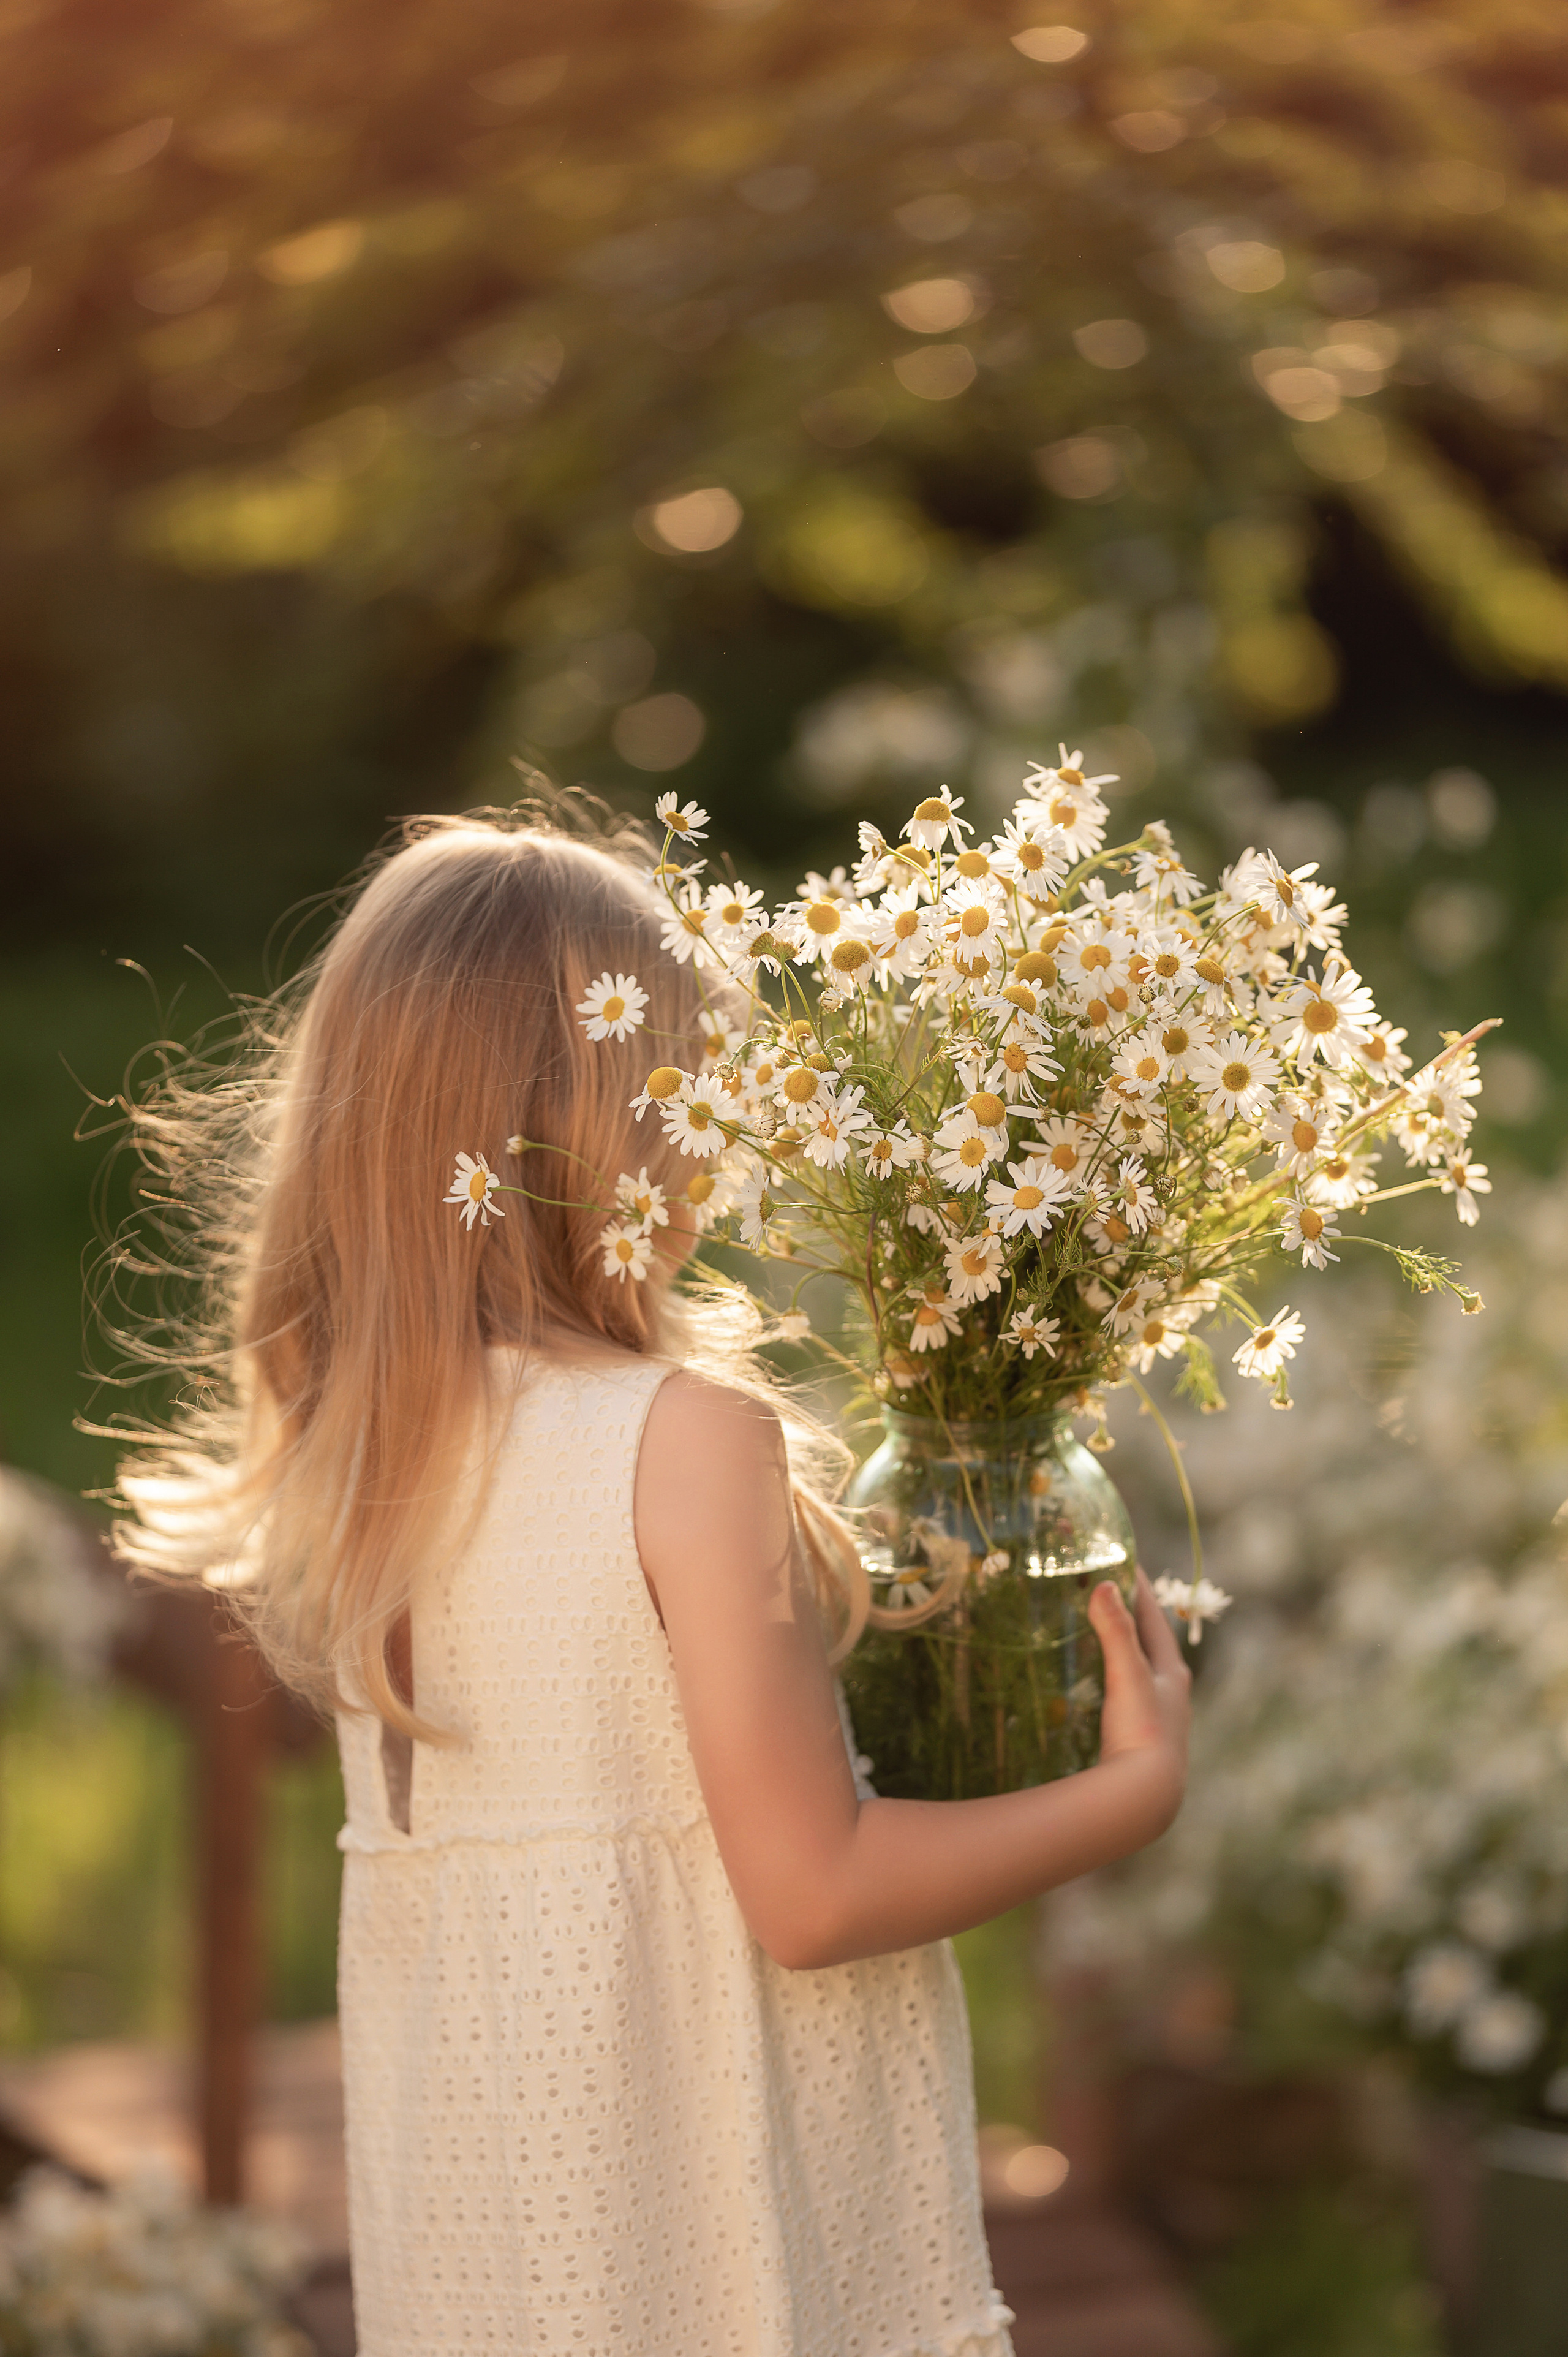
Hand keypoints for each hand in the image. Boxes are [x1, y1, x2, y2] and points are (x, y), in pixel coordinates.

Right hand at [1089, 1568, 1190, 1829]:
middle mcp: (1171, 1691)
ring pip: (1139, 1668)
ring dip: (1121, 1646)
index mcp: (1172, 1671)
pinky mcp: (1139, 1736)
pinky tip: (1094, 1682)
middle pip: (1149, 1640)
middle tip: (1104, 1587)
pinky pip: (1125, 1692)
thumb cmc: (1141, 1732)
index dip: (1138, 1585)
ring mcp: (1156, 1715)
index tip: (1122, 1557)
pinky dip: (1111, 1676)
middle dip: (1130, 1613)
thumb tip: (1103, 1585)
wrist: (1144, 1797)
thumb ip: (1116, 1631)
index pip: (1154, 1615)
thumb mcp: (1128, 1675)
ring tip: (1095, 1630)